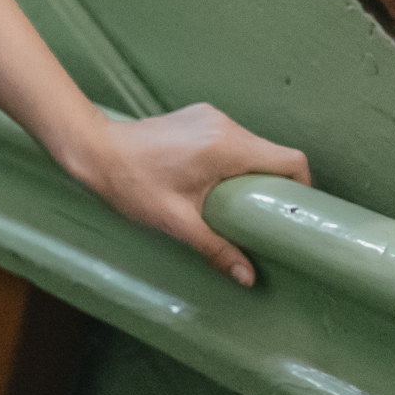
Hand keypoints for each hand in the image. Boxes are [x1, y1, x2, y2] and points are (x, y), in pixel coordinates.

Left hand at [62, 104, 310, 286]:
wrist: (93, 150)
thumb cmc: (130, 184)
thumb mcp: (177, 221)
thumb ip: (217, 248)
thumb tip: (248, 277)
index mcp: (226, 146)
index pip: (290, 160)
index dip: (301, 188)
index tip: (291, 213)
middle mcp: (224, 124)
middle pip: (273, 154)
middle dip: (274, 186)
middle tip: (263, 218)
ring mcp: (210, 117)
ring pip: (253, 147)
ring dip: (251, 175)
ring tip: (236, 206)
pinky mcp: (198, 117)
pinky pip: (232, 141)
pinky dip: (233, 163)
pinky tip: (214, 187)